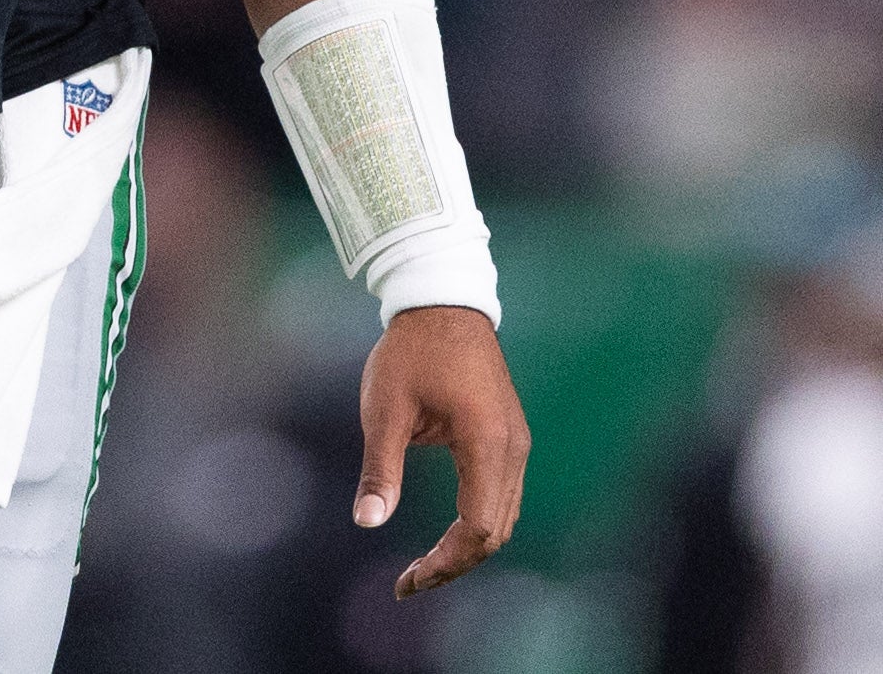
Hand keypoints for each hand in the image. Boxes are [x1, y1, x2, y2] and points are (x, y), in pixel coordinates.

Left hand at [356, 305, 527, 595]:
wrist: (442, 302)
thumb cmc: (409, 352)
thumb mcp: (384, 408)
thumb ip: (380, 469)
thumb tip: (367, 522)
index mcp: (486, 443)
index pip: (478, 527)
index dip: (445, 561)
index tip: (408, 580)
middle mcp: (513, 449)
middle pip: (496, 532)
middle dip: (455, 563)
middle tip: (409, 582)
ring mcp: (517, 444)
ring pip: (503, 518)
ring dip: (467, 547)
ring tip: (422, 567)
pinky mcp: (509, 438)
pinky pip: (501, 496)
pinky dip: (477, 523)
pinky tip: (444, 536)